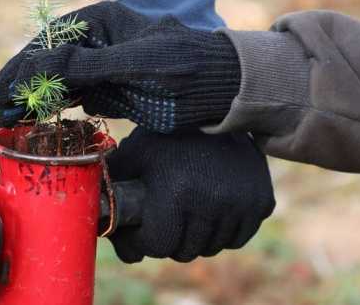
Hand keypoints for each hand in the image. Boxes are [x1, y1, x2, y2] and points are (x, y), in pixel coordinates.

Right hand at [0, 2, 240, 131]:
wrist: (219, 88)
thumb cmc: (184, 67)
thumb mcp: (137, 64)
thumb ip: (89, 65)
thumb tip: (40, 66)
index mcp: (97, 21)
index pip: (46, 43)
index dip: (21, 69)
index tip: (6, 95)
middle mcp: (91, 40)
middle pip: (43, 62)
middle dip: (19, 85)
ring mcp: (97, 65)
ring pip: (52, 81)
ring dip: (30, 100)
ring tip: (8, 121)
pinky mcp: (104, 89)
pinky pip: (69, 97)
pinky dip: (50, 110)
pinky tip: (34, 123)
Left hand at [106, 128, 273, 262]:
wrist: (221, 109)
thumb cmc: (170, 134)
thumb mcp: (135, 153)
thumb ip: (113, 185)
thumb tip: (98, 219)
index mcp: (177, 194)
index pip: (156, 245)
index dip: (140, 242)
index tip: (136, 233)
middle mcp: (212, 204)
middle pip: (182, 251)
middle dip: (166, 241)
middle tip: (161, 222)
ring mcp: (241, 206)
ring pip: (210, 248)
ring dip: (194, 239)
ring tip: (184, 215)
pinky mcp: (262, 204)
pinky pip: (236, 239)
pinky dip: (222, 232)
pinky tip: (210, 212)